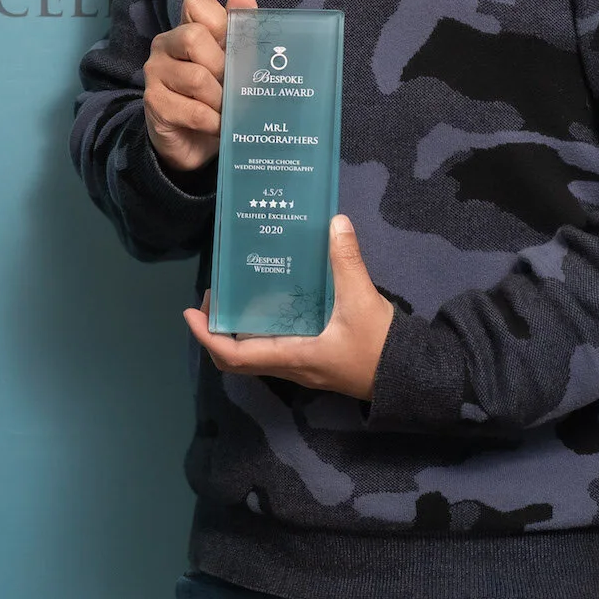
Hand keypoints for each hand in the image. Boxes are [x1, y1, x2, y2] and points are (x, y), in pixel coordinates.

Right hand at [142, 0, 255, 172]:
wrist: (194, 142)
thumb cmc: (217, 97)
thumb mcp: (233, 64)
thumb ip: (241, 31)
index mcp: (187, 28)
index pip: (196, 2)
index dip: (220, 20)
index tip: (234, 46)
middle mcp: (165, 45)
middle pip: (194, 37)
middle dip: (223, 66)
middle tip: (234, 86)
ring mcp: (155, 73)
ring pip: (196, 78)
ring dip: (221, 100)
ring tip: (227, 110)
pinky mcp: (154, 103)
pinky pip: (193, 111)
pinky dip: (214, 122)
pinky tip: (219, 126)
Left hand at [185, 215, 398, 398]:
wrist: (408, 375)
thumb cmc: (380, 346)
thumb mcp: (362, 300)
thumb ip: (347, 261)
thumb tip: (334, 222)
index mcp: (293, 356)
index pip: (236, 357)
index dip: (207, 337)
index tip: (189, 313)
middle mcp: (290, 365)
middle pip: (238, 358)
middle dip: (216, 331)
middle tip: (213, 298)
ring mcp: (301, 365)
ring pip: (254, 355)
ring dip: (236, 330)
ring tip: (234, 294)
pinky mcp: (313, 359)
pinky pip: (273, 348)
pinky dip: (259, 329)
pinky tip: (268, 301)